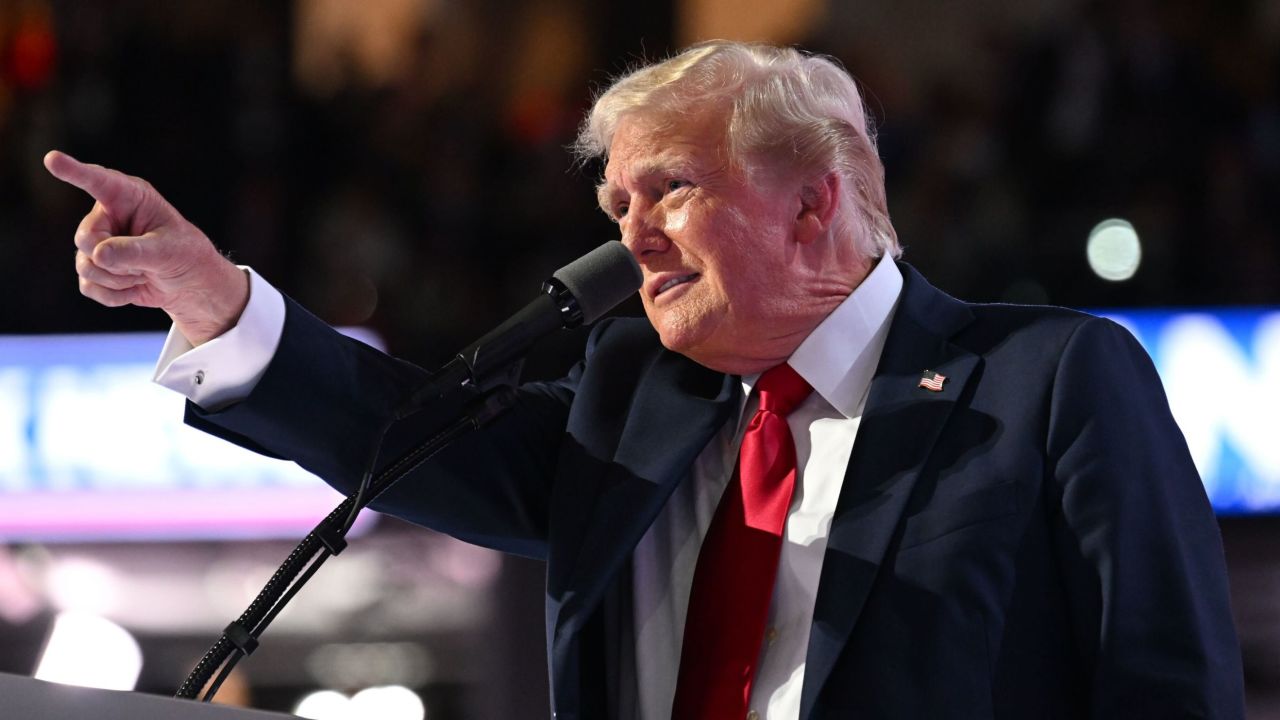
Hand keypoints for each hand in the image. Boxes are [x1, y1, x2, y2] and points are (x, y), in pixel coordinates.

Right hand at [44, 150, 248, 345]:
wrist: (190, 285)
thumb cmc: (186, 256)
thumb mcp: (169, 251)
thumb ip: (135, 251)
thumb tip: (99, 255)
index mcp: (130, 197)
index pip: (99, 182)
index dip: (74, 171)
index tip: (52, 158)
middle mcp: (108, 215)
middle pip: (86, 238)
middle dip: (117, 260)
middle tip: (148, 263)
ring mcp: (98, 242)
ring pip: (86, 265)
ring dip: (119, 279)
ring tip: (145, 273)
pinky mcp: (94, 267)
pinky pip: (89, 286)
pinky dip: (115, 295)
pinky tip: (135, 288)